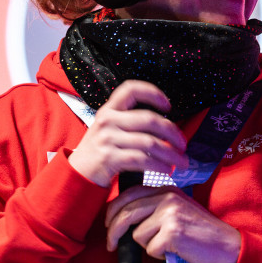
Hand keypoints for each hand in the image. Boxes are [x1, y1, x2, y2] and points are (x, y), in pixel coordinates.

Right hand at [67, 80, 186, 188]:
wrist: (78, 173)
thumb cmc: (100, 151)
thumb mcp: (109, 129)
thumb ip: (130, 122)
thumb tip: (166, 127)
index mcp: (108, 109)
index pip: (131, 89)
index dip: (152, 92)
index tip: (168, 105)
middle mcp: (107, 120)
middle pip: (148, 119)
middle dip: (172, 132)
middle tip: (184, 144)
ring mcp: (107, 139)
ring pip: (149, 143)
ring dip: (170, 154)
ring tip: (181, 162)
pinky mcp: (109, 158)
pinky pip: (142, 160)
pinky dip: (159, 166)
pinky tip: (167, 170)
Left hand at [105, 185, 241, 262]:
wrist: (226, 245)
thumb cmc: (200, 232)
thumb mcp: (177, 209)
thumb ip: (154, 207)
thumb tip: (122, 216)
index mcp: (166, 189)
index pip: (128, 194)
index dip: (113, 210)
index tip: (108, 224)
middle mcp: (167, 197)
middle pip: (126, 213)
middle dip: (113, 232)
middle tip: (111, 245)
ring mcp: (170, 213)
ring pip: (138, 234)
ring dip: (149, 246)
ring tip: (168, 246)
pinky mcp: (173, 232)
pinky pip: (151, 249)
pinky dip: (160, 256)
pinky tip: (176, 252)